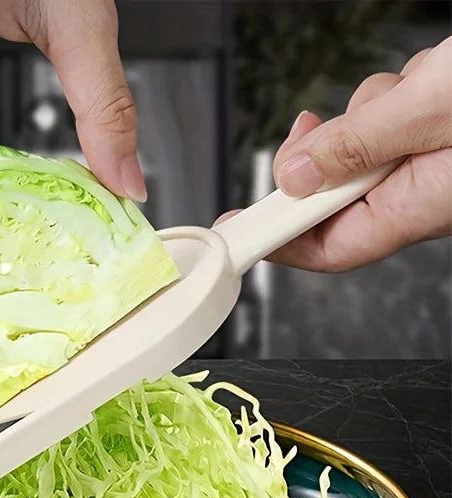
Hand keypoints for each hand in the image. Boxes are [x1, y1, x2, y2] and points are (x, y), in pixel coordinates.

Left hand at [216, 36, 451, 271]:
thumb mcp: (430, 108)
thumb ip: (357, 144)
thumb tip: (293, 175)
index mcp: (420, 206)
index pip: (329, 248)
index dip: (277, 243)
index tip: (236, 235)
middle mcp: (423, 193)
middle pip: (335, 196)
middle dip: (320, 160)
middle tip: (310, 131)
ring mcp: (430, 164)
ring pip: (360, 152)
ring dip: (362, 118)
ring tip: (407, 88)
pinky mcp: (437, 136)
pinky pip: (389, 125)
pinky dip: (390, 101)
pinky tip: (426, 79)